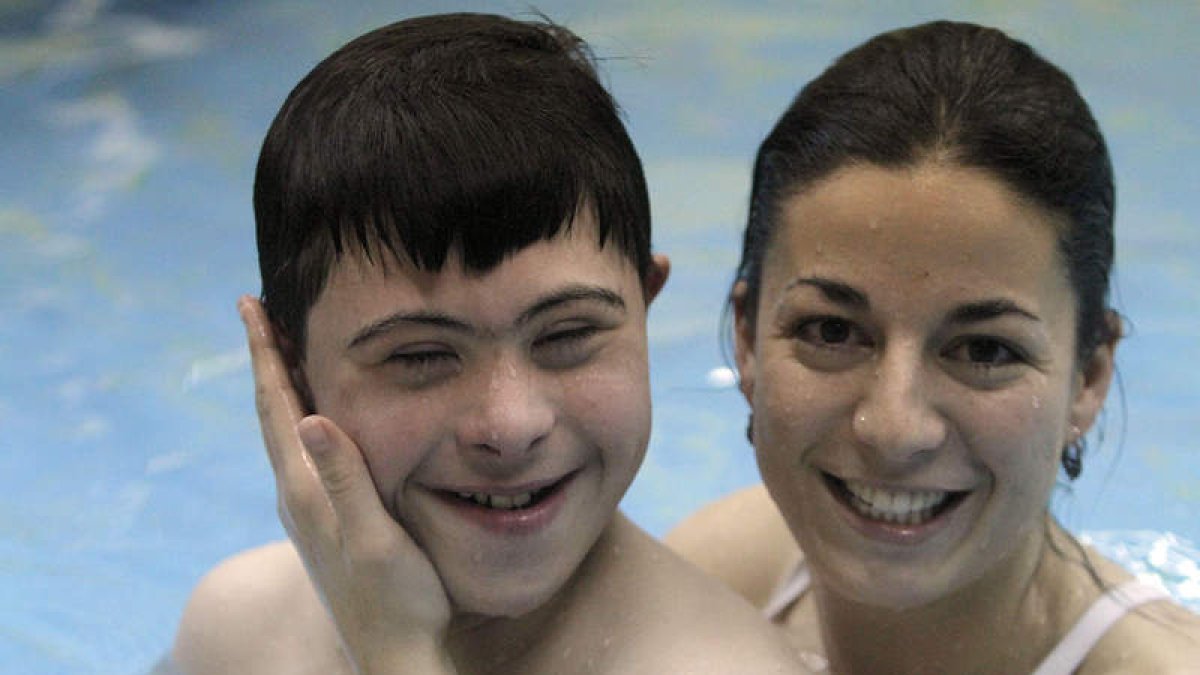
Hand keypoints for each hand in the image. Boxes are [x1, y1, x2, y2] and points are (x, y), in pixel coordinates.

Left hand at [239, 296, 455, 673]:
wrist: (395, 653)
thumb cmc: (397, 598)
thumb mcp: (374, 536)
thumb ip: (344, 479)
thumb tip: (309, 418)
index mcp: (304, 490)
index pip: (276, 407)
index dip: (264, 355)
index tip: (249, 306)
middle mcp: (296, 495)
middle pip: (272, 414)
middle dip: (265, 360)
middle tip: (259, 312)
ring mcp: (306, 510)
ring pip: (284, 433)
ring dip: (280, 386)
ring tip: (284, 349)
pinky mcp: (323, 521)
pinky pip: (301, 453)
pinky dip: (300, 417)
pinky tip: (315, 416)